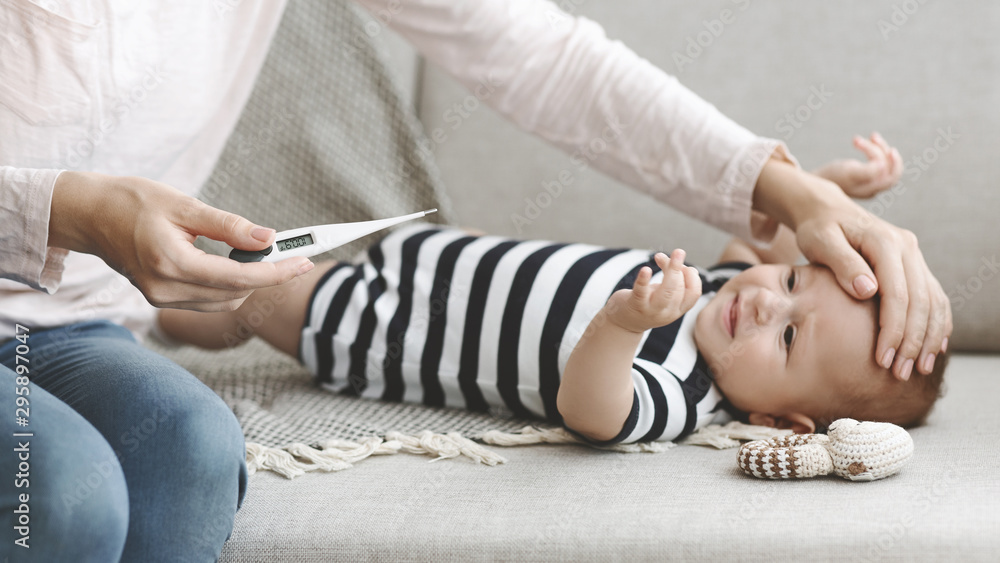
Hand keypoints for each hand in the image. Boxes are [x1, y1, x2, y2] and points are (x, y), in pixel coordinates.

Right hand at [49, 171, 313, 311]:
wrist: (88, 214)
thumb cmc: (132, 201)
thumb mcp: (184, 204)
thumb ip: (228, 225)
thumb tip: (269, 237)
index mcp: (171, 263)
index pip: (238, 278)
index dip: (277, 272)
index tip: (305, 261)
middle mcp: (166, 289)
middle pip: (235, 294)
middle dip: (267, 276)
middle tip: (290, 252)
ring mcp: (161, 298)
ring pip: (224, 301)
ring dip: (249, 282)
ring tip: (261, 255)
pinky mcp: (161, 298)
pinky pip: (207, 299)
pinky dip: (228, 285)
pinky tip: (235, 263)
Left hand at [605, 249, 701, 332]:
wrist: (623, 324)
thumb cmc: (647, 303)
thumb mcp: (664, 294)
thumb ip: (675, 280)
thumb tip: (685, 262)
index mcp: (678, 309)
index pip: (694, 292)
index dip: (692, 276)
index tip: (682, 265)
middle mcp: (668, 312)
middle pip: (680, 288)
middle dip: (678, 267)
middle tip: (677, 252)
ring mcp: (652, 310)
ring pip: (667, 291)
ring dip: (669, 269)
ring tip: (663, 255)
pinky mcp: (635, 305)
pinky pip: (641, 292)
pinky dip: (643, 280)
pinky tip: (645, 269)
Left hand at [756, 161, 950, 380]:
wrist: (826, 211)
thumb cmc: (818, 230)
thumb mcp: (820, 242)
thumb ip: (842, 264)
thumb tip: (868, 291)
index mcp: (885, 242)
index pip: (897, 293)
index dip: (893, 329)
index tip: (882, 359)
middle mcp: (907, 248)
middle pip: (920, 301)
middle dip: (912, 341)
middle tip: (900, 373)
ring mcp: (914, 256)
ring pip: (933, 301)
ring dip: (928, 338)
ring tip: (918, 369)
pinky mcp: (914, 266)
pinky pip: (934, 297)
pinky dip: (936, 324)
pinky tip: (932, 349)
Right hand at [814, 132, 902, 198]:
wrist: (815, 180)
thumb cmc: (832, 176)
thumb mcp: (849, 172)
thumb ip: (868, 171)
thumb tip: (884, 166)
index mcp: (871, 189)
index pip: (891, 176)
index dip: (895, 164)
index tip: (891, 149)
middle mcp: (872, 187)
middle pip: (888, 167)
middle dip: (882, 150)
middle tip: (871, 136)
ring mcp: (868, 181)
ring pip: (881, 161)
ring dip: (874, 147)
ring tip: (857, 138)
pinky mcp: (862, 174)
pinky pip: (874, 160)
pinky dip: (869, 149)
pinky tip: (857, 141)